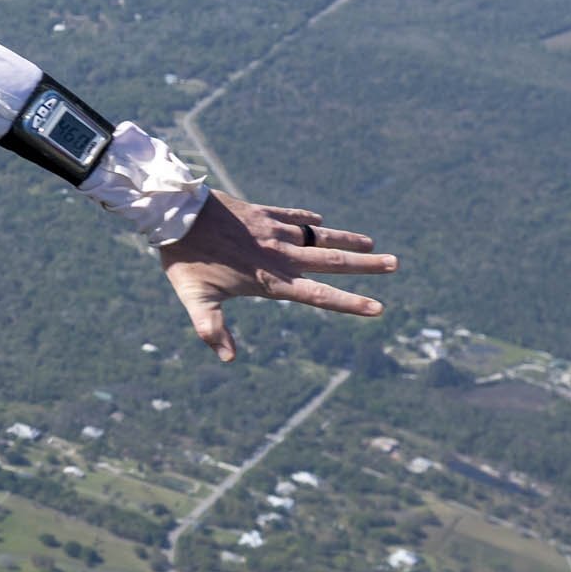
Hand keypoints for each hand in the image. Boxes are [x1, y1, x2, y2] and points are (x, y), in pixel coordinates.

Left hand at [159, 194, 395, 361]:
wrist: (174, 212)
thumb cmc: (184, 258)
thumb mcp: (195, 298)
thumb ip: (212, 328)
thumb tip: (228, 359)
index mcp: (270, 279)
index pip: (318, 295)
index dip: (349, 303)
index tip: (378, 308)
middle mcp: (279, 254)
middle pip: (330, 262)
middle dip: (365, 266)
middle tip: (395, 264)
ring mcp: (272, 230)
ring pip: (318, 236)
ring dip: (346, 240)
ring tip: (372, 244)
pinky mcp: (261, 212)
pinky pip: (291, 216)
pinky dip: (307, 219)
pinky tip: (318, 220)